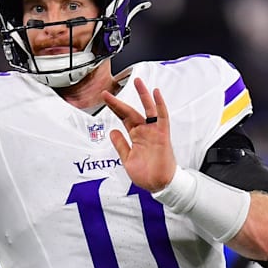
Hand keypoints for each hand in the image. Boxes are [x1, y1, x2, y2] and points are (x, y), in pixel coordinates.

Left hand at [102, 77, 176, 192]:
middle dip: (119, 102)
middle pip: (131, 112)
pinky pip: (162, 116)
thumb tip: (113, 132)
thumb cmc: (147, 174)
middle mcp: (144, 132)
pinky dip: (160, 104)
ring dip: (143, 95)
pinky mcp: (163, 134)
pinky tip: (156, 93)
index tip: (105, 97)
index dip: (114, 107)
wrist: (159, 185)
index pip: (123, 118)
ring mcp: (154, 132)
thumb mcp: (127, 159)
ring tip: (138, 82)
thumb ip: (121, 145)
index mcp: (136, 137)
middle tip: (107, 92)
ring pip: (148, 109)